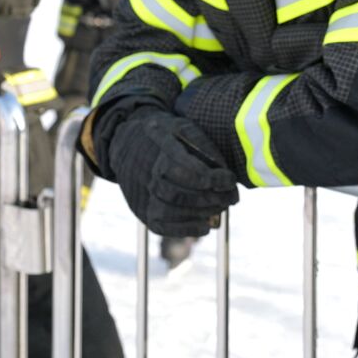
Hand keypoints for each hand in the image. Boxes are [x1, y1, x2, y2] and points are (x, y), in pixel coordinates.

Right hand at [104, 106, 238, 237]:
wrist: (127, 142)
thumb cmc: (164, 134)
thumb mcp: (183, 127)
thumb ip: (204, 146)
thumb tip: (223, 170)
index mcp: (162, 151)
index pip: (191, 171)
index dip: (216, 179)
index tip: (231, 180)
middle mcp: (149, 175)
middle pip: (181, 194)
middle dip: (211, 198)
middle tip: (230, 198)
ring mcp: (143, 195)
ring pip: (171, 211)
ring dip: (201, 213)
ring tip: (221, 208)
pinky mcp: (143, 210)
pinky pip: (162, 226)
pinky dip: (186, 229)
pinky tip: (205, 226)